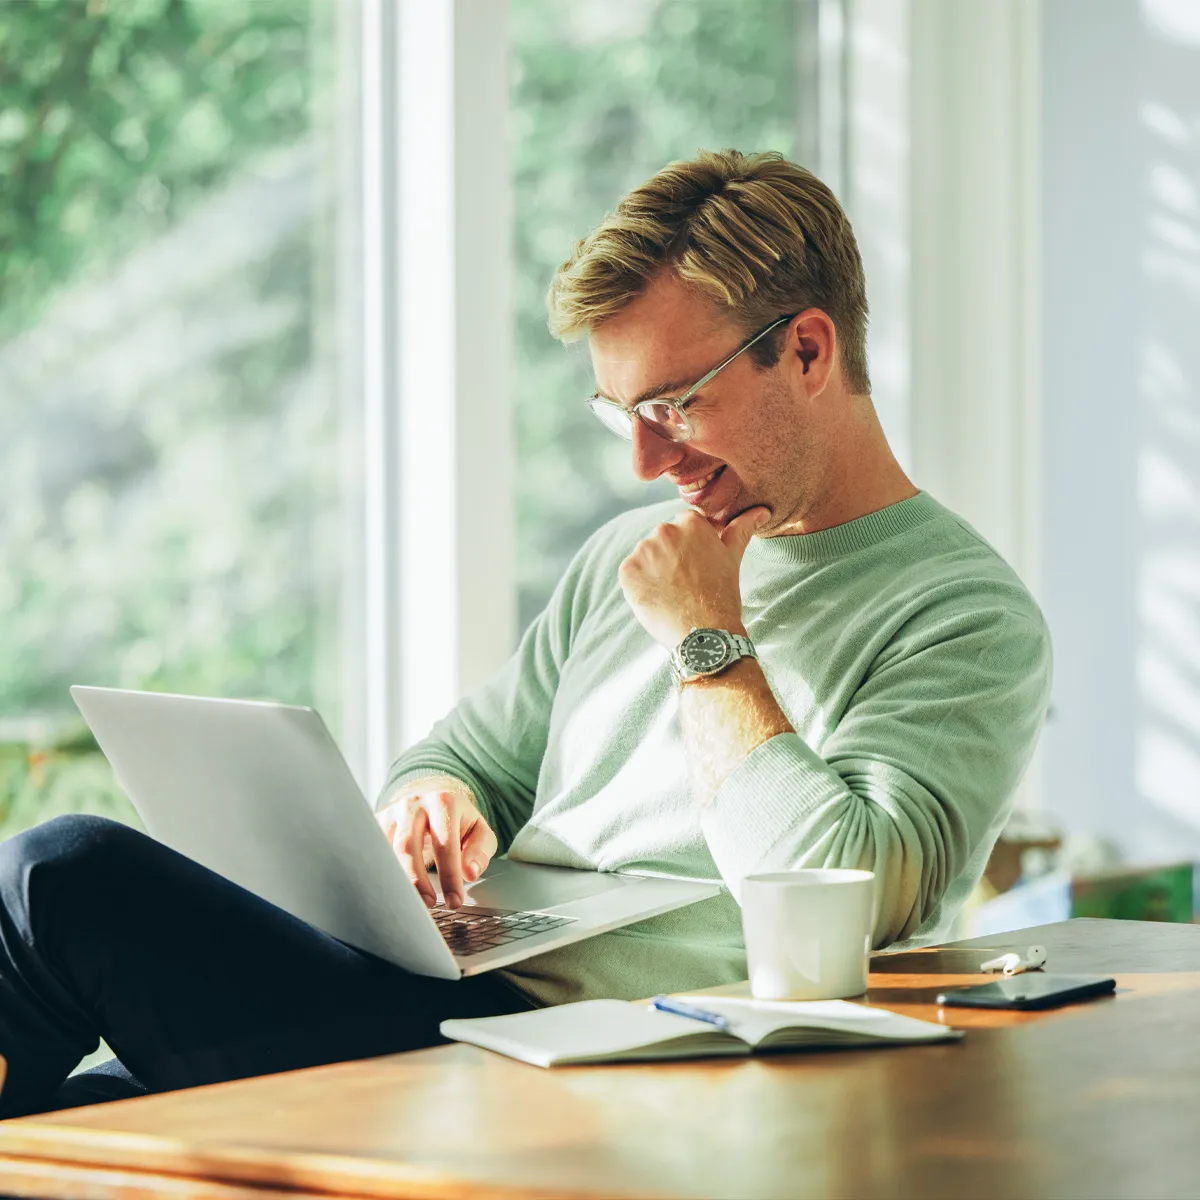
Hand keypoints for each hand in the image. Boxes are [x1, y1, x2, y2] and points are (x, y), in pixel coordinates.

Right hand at [376, 774, 497, 908]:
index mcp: (443, 802)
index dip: (449, 876)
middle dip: (417, 881)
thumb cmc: (458, 822)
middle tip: (429, 904)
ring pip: (385, 851)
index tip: (454, 902)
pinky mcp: (377, 823)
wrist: (434, 801)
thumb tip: (469, 873)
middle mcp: (413, 804)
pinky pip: (374, 852)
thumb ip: (479, 852)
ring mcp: (391, 812)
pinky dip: (380, 874)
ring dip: (397, 881)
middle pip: (407, 846)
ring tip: (411, 903)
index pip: (445, 844)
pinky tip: (392, 891)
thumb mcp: (479, 832)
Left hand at [618, 506, 769, 647]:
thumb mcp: (732, 557)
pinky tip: (657, 598)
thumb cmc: (721, 595)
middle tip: (686, 583)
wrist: (704, 633)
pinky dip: (640, 585)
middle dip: (671, 557)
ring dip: (654, 571)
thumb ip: (742, 529)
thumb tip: (761, 511)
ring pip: (646, 557)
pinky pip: (631, 574)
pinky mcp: (627, 571)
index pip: (684, 527)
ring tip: (672, 592)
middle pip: (663, 540)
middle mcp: (664, 530)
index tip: (697, 567)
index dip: (690, 549)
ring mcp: (643, 551)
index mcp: (690, 522)